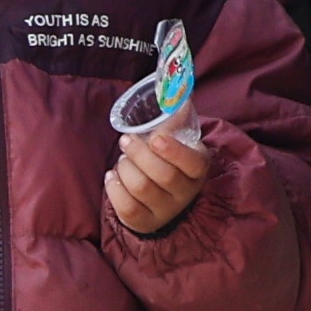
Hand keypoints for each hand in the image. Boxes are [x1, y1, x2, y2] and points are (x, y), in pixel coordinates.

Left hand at [105, 122, 211, 241]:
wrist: (160, 197)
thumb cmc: (166, 160)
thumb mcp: (176, 140)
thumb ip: (176, 117)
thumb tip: (177, 87)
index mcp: (198, 168)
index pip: (194, 163)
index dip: (174, 151)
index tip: (155, 138)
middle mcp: (186, 193)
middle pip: (163, 174)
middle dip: (138, 153)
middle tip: (125, 141)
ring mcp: (167, 211)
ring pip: (142, 188)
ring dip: (125, 168)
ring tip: (122, 160)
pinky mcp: (145, 222)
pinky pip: (126, 207)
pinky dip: (114, 188)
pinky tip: (113, 176)